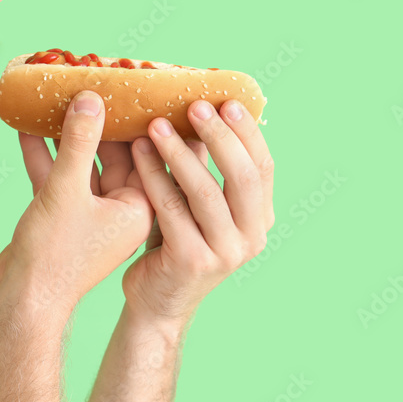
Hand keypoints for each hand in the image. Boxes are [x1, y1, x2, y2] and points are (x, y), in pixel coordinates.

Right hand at [0, 91, 154, 313]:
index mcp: (138, 207)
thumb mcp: (67, 189)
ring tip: (59, 93)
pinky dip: (44, 152)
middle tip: (99, 79)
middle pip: (115, 151)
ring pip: (82, 160)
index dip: (145, 117)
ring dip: (68, 131)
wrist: (21, 301)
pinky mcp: (61, 215)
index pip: (149, 153)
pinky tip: (27, 124)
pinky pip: (57, 174)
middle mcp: (119, 208)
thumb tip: (92, 98)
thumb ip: (81, 141)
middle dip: (102, 118)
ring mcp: (89, 211)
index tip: (145, 85)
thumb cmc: (54, 255)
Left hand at [121, 98, 274, 327]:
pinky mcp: (192, 262)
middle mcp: (251, 237)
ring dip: (179, 152)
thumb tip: (201, 107)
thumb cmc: (174, 238)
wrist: (156, 300)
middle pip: (243, 177)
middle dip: (219, 136)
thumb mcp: (195, 200)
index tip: (226, 101)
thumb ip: (204, 163)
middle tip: (193, 106)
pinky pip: (172, 210)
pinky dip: (154, 176)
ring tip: (155, 124)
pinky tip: (138, 152)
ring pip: (205, 192)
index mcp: (259, 218)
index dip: (247, 133)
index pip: (264, 167)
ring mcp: (225, 253)